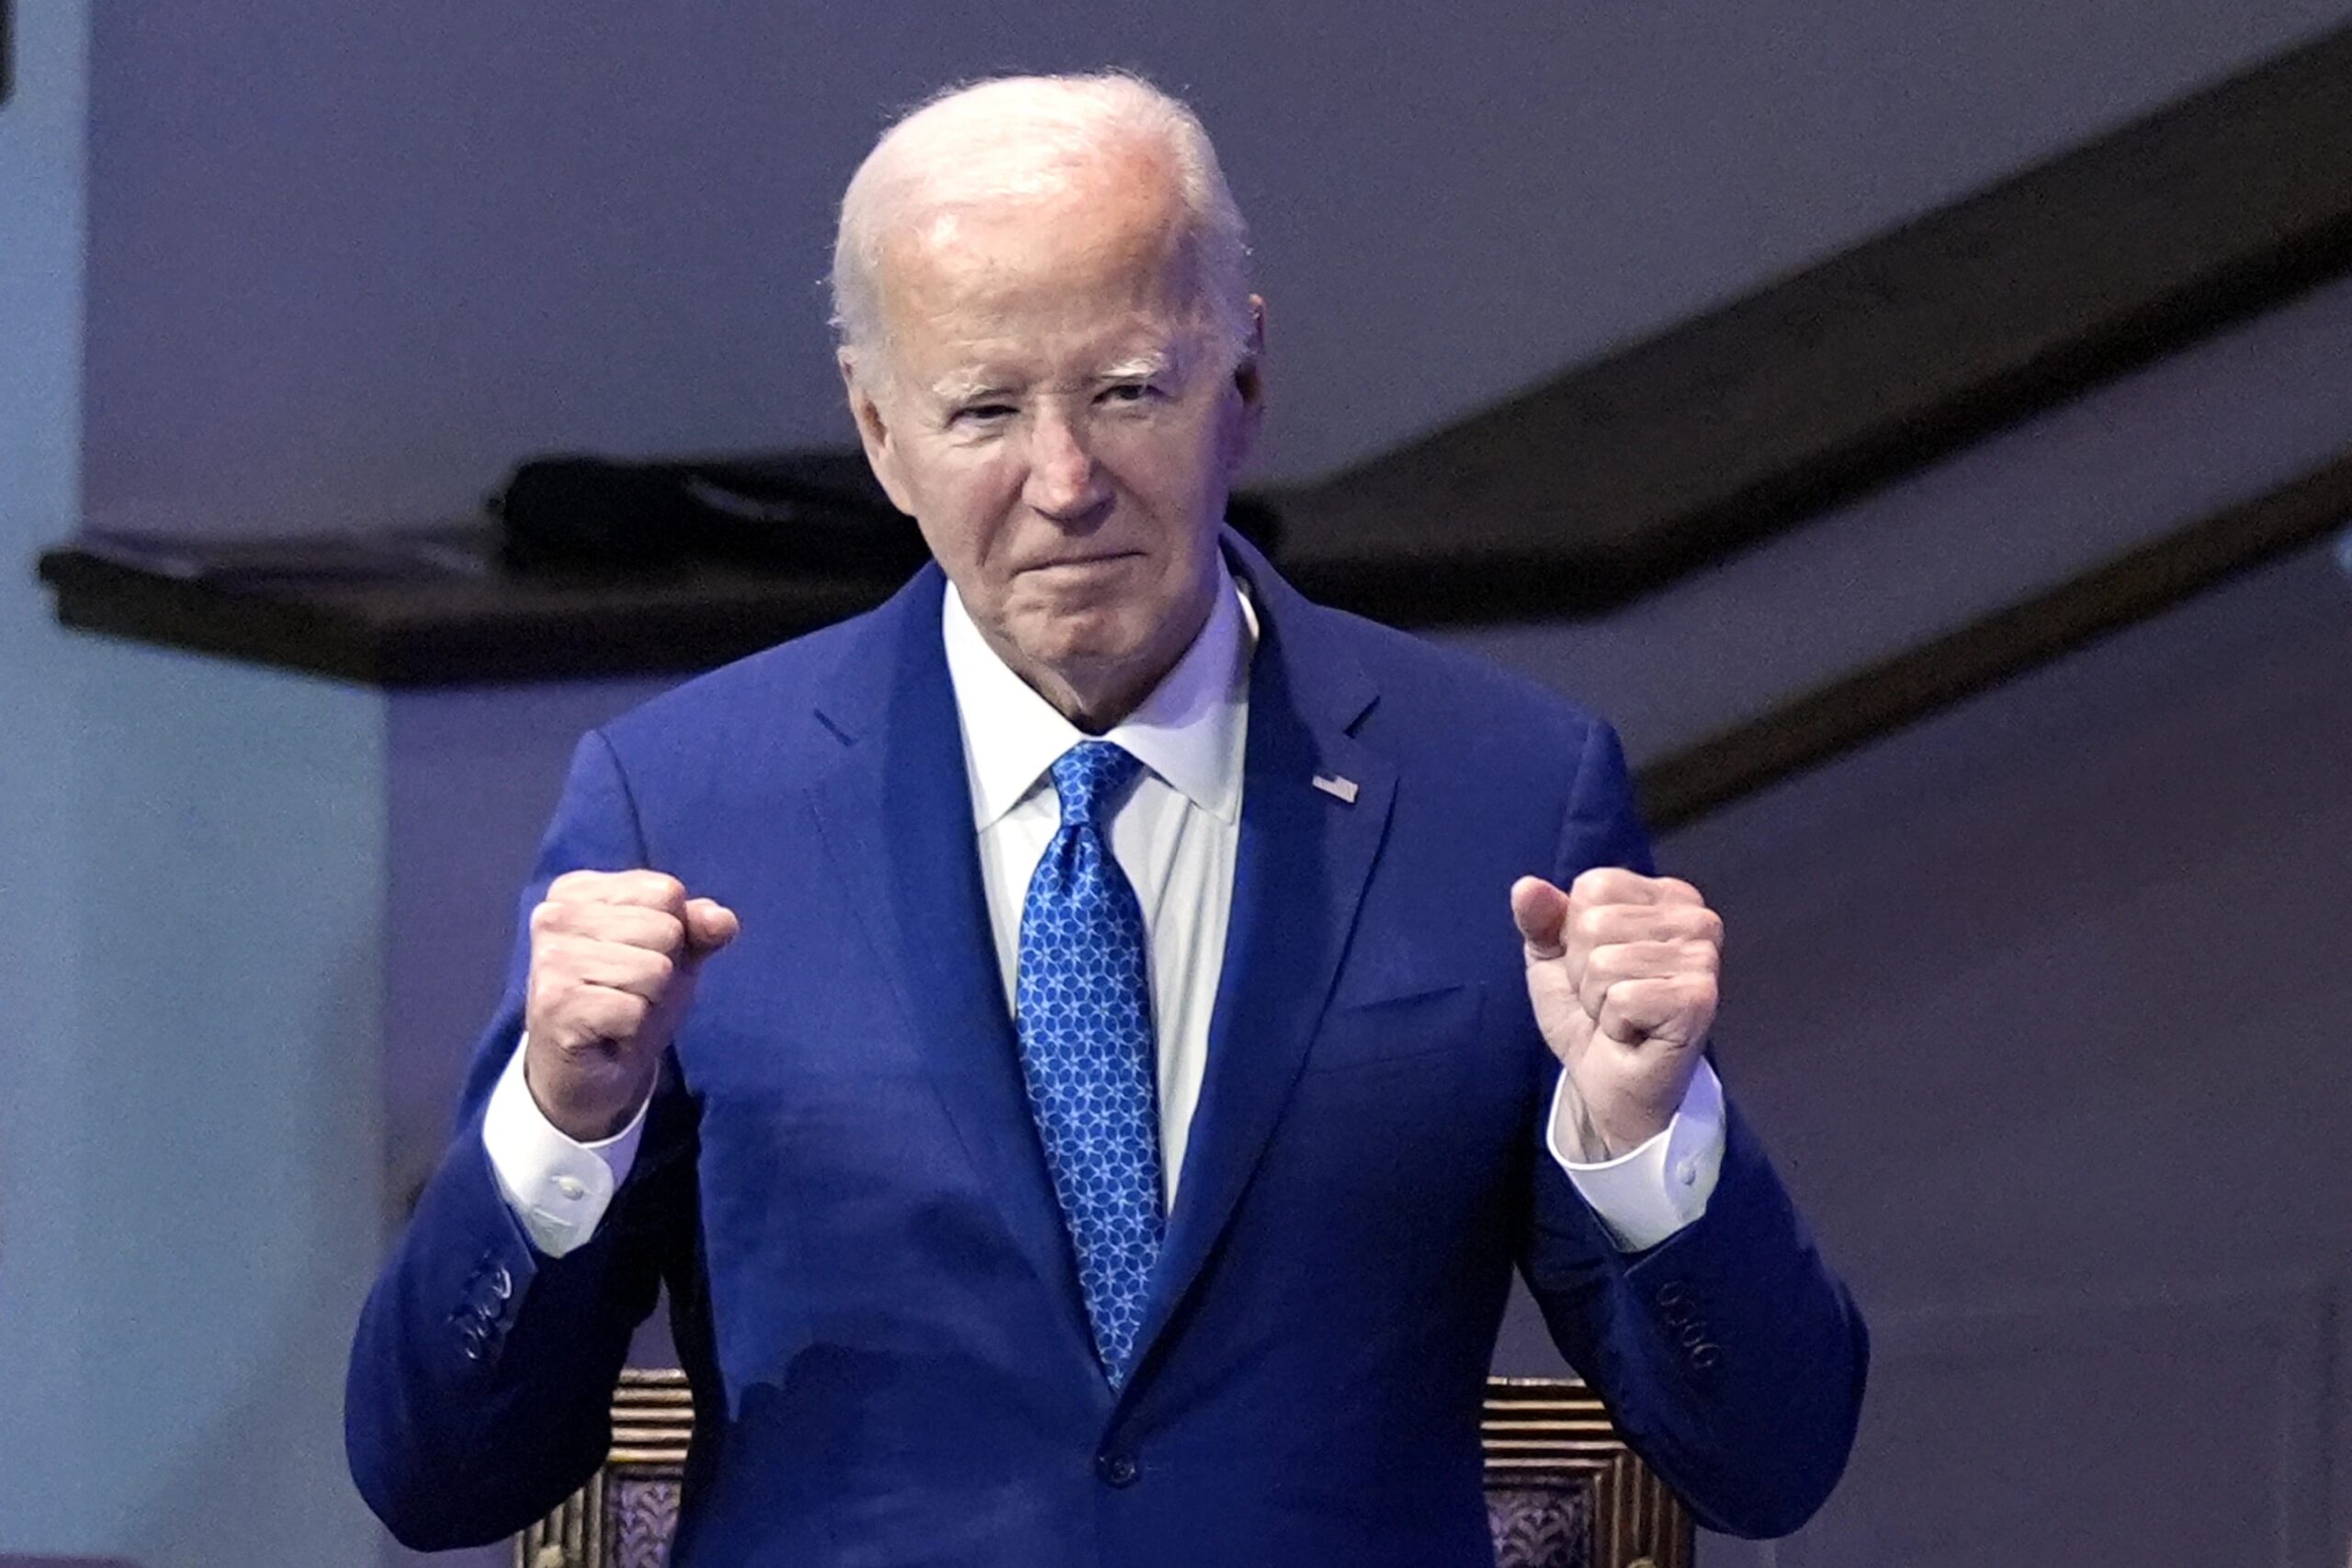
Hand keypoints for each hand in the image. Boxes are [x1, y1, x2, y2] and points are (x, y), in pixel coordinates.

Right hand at [524, 870, 738, 1141]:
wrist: (589, 1072)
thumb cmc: (628, 999)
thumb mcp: (674, 953)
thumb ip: (700, 927)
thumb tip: (722, 920)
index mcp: (578, 890)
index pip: (665, 891)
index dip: (673, 932)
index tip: (639, 956)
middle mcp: (554, 915)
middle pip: (664, 929)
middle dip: (662, 969)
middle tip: (628, 991)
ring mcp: (550, 960)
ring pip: (654, 970)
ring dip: (648, 1000)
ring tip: (618, 1010)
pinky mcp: (556, 1004)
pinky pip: (634, 1009)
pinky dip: (633, 1028)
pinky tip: (607, 1031)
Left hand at [1511, 868, 1720, 1156]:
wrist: (1608, 1084)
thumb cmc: (1589, 1016)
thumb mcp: (1551, 958)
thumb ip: (1539, 918)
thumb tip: (1526, 887)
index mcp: (1665, 896)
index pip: (1594, 885)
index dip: (1574, 935)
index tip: (1597, 969)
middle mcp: (1695, 919)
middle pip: (1594, 923)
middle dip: (1583, 971)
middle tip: (1610, 999)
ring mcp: (1702, 959)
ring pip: (1604, 961)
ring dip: (1597, 1000)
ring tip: (1621, 1017)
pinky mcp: (1698, 1000)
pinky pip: (1623, 997)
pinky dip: (1614, 1023)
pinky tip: (1634, 1033)